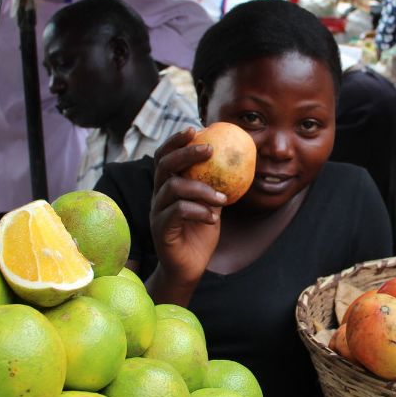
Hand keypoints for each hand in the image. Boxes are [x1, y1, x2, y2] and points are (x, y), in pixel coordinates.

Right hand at [150, 129, 226, 288]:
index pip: (165, 156)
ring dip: (201, 188)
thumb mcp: (211, 204)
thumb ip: (216, 184)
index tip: (196, 129)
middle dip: (186, 153)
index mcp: (167, 186)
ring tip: (222, 197)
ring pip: (172, 188)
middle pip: (164, 165)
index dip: (176, 140)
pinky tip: (213, 217)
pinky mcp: (161, 229)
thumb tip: (238, 161)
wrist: (189, 267)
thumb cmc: (200, 234)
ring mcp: (157, 212)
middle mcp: (158, 196)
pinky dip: (198, 210)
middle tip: (210, 150)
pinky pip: (177, 212)